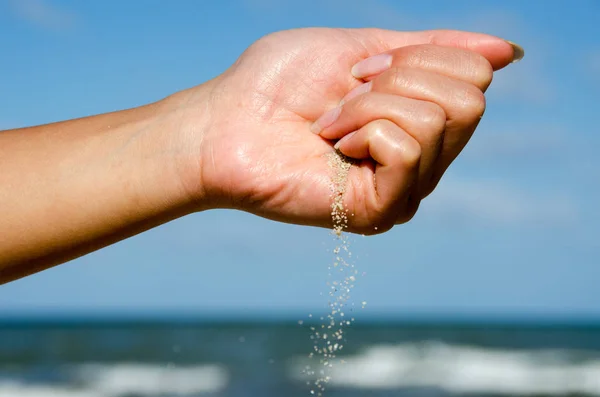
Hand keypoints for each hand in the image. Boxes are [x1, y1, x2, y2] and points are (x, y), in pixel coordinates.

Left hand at [172, 28, 518, 233]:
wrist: (225, 123)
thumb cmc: (278, 85)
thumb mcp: (360, 47)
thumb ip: (432, 49)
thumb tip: (510, 52)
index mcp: (420, 120)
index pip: (476, 75)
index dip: (416, 57)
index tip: (359, 71)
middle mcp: (424, 160)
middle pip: (470, 99)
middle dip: (397, 78)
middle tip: (345, 96)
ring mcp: (405, 188)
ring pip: (437, 119)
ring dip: (368, 104)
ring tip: (329, 124)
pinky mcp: (381, 209)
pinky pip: (407, 147)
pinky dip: (363, 128)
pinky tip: (332, 146)